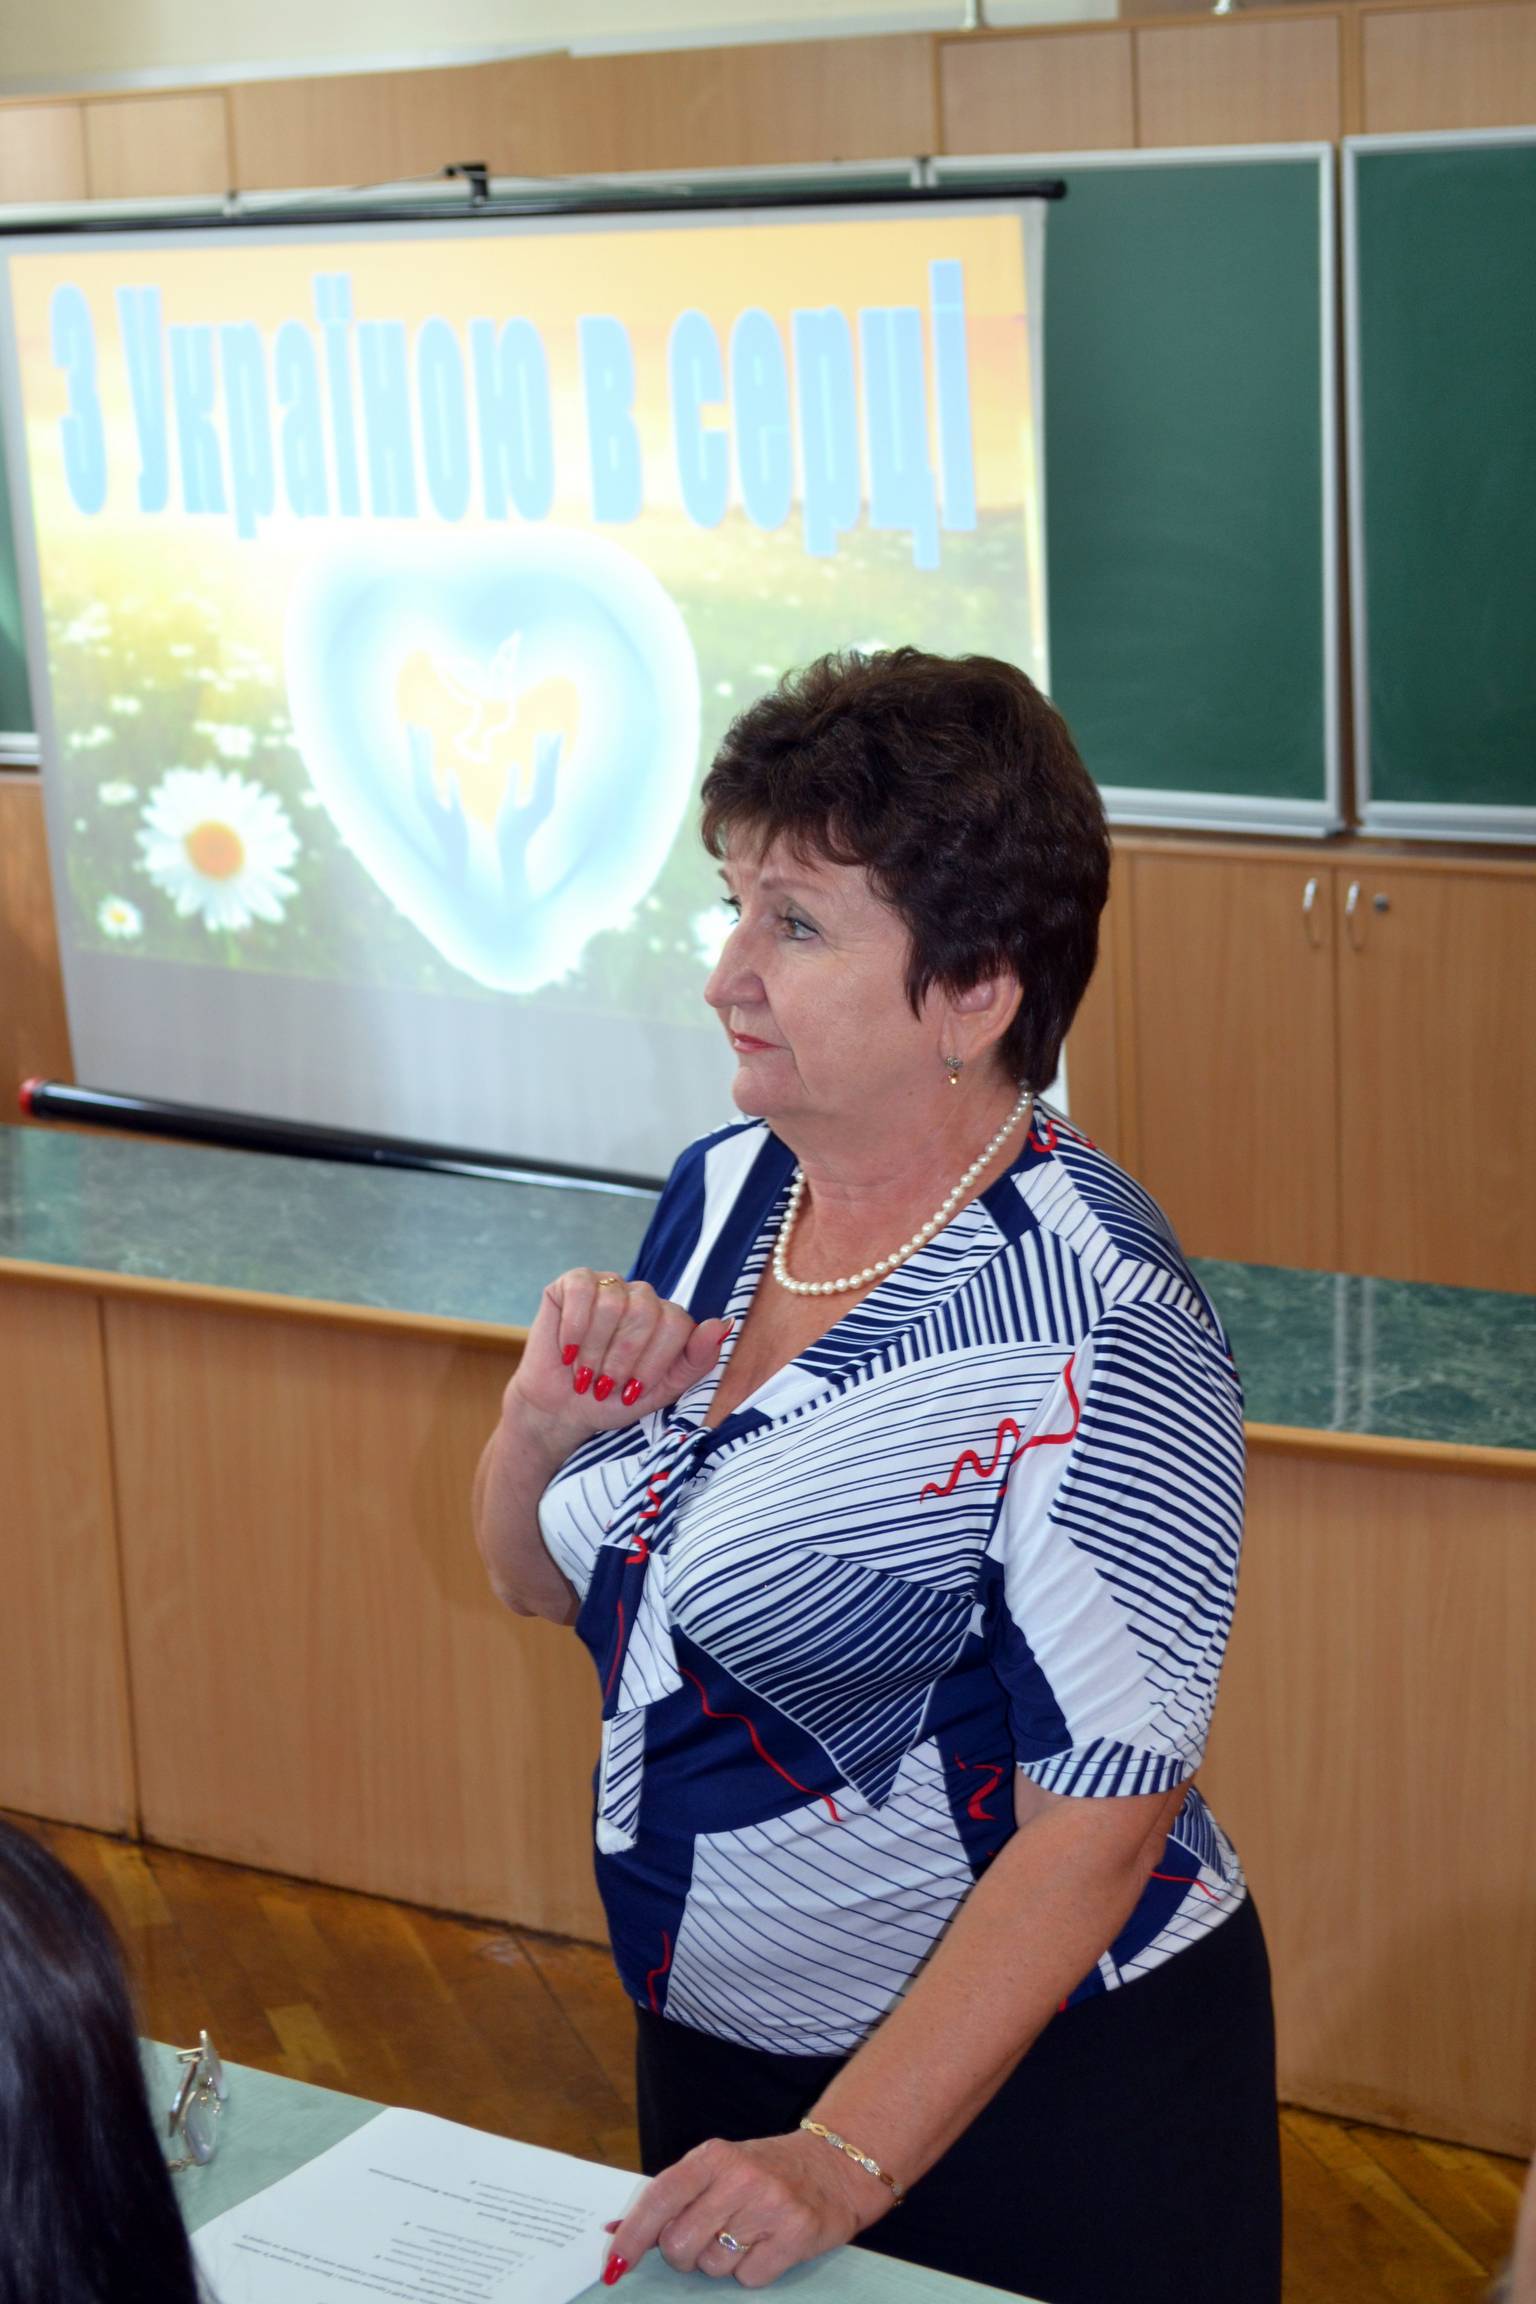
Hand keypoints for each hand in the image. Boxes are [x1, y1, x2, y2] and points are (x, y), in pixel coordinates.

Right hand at [505, 1268, 731, 1450]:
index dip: (653, 1362)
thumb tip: (723, 1324)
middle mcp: (642, 1297)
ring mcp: (609, 1285)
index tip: (632, 1390)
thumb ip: (696, 1361)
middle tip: (603, 1384)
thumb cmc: (613, 1400)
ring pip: (613, 1302)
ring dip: (595, 1349)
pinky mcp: (574, 1283)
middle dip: (621, 1358)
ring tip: (583, 1372)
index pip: (677, 1324)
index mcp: (668, 1319)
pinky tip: (567, 1349)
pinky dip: (574, 1326)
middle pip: (645, 1312)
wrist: (561, 1409)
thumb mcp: (662, 1391)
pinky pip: (582, 1289)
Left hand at [601, 2130, 886, 2287]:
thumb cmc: (764, 2172)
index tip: (613, 2266)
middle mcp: (739, 2177)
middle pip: (679, 2245)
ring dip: (721, 2262)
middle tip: (708, 2237)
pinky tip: (768, 2245)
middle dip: (685, 2254)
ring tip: (745, 2235)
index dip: (631, 2237)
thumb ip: (671, 2199)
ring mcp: (769, 2205)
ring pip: (712, 2267)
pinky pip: (749, 2279)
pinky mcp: (796, 2234)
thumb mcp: (717, 2170)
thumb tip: (613, 2233)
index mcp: (713, 2156)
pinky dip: (753, 2271)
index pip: (659, 2198)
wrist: (835, 2167)